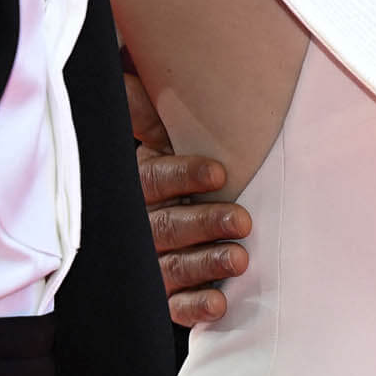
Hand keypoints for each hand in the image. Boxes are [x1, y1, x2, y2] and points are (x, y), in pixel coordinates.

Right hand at [127, 73, 250, 323]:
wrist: (170, 206)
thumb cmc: (175, 158)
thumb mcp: (157, 127)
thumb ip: (142, 105)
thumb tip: (133, 70)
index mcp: (137, 181)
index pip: (154, 178)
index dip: (184, 174)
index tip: (220, 171)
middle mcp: (139, 223)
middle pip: (166, 226)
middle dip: (204, 222)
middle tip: (241, 220)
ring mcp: (151, 261)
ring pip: (172, 266)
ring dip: (206, 263)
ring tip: (240, 259)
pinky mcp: (166, 294)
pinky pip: (175, 304)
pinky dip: (195, 306)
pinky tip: (219, 303)